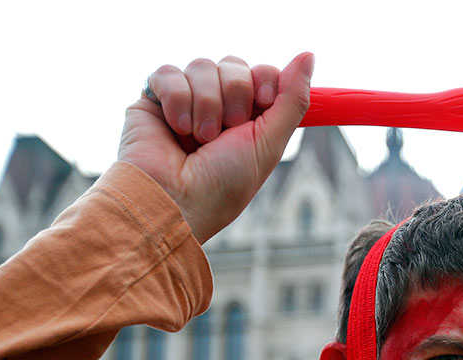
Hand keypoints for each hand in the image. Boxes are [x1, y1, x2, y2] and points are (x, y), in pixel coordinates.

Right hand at [118, 53, 313, 243]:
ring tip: (199, 139)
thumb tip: (309, 56)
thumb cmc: (223, 184)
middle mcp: (218, 107)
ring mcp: (185, 101)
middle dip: (235, 95)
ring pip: (203, 65)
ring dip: (206, 104)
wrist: (175, 201)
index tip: (262, 102)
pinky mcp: (153, 99)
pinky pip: (169, 72)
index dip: (264, 80)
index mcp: (248, 119)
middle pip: (235, 64)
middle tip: (225, 132)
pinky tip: (176, 129)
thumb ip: (292, 99)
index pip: (263, 73)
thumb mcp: (269, 143)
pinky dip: (177, 100)